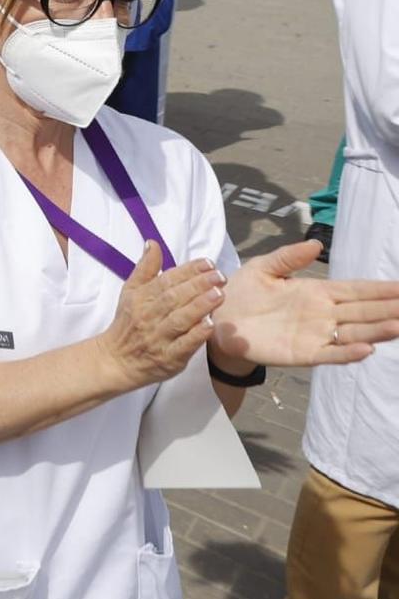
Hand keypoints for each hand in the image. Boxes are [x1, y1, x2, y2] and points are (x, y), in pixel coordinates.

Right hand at [96, 246, 224, 389]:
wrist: (116, 360)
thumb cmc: (128, 323)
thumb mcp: (130, 292)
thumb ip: (145, 269)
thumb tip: (152, 243)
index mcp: (141, 298)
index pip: (166, 280)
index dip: (188, 271)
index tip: (208, 263)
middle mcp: (148, 316)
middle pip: (174, 297)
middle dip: (198, 285)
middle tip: (220, 276)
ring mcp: (158, 337)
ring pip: (180, 319)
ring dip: (199, 306)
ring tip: (219, 294)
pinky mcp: (168, 358)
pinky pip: (183, 345)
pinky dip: (196, 334)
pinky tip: (210, 324)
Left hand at [210, 240, 398, 368]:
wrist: (216, 318)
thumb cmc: (241, 292)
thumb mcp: (263, 268)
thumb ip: (289, 257)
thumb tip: (317, 244)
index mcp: (317, 292)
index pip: (357, 290)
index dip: (381, 289)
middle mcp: (323, 314)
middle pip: (364, 311)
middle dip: (389, 308)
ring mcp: (315, 335)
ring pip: (354, 333)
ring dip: (377, 331)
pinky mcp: (302, 353)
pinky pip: (330, 354)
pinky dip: (347, 352)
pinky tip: (366, 349)